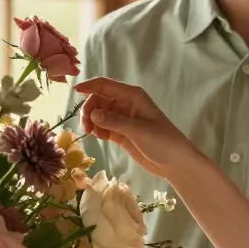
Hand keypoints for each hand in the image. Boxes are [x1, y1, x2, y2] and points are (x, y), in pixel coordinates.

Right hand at [74, 77, 197, 179]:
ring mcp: (122, 118)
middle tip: (87, 126)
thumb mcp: (138, 130)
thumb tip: (92, 114)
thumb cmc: (162, 141)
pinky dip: (97, 130)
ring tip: (93, 133)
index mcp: (132, 96)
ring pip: (98, 113)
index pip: (105, 85)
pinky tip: (100, 137)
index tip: (73, 92)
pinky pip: (102, 126)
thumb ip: (114, 121)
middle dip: (89, 110)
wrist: (174, 162)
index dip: (89, 86)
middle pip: (98, 99)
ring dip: (91, 121)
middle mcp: (125, 104)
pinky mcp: (120, 132)